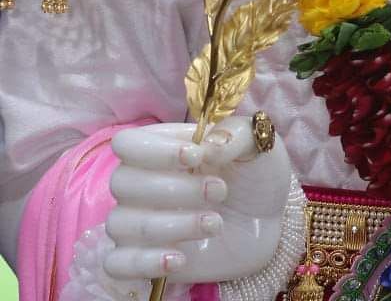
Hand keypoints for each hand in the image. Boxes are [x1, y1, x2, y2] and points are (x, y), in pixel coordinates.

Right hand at [104, 117, 290, 284]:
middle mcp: (141, 182)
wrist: (265, 221)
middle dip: (175, 188)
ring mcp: (140, 222)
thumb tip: (210, 146)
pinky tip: (179, 258)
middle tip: (219, 191)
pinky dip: (143, 262)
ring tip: (215, 223)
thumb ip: (235, 135)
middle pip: (123, 183)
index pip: (127, 144)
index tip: (197, 157)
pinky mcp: (146, 258)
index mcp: (161, 147)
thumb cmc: (253, 175)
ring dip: (171, 225)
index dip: (156, 150)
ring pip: (122, 223)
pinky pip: (118, 264)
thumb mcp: (256, 145)